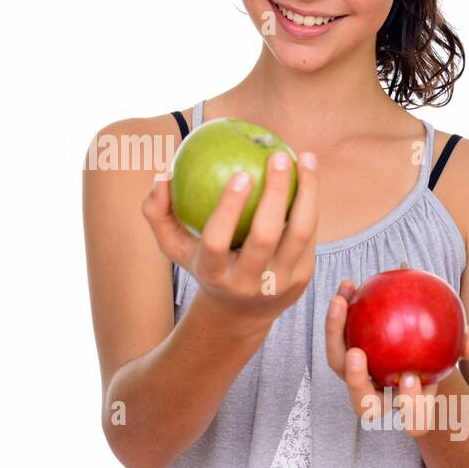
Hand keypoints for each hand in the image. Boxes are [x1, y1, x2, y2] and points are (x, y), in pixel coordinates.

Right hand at [143, 148, 318, 333]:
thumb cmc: (203, 263)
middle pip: (264, 236)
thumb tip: (161, 174)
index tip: (240, 173)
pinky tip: (309, 172)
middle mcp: (247, 283)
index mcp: (213, 274)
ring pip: (299, 232)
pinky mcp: (302, 277)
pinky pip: (309, 233)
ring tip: (305, 158)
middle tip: (279, 156)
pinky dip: (310, 201)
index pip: (217, 241)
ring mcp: (279, 283)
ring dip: (306, 192)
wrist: (240, 312)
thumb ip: (158, 211)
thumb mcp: (174, 245)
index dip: (228, 208)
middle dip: (275, 193)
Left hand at [324, 279, 468, 436]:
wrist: (420, 331)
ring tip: (340, 305)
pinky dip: (339, 310)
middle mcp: (378, 395)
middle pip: (363, 405)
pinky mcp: (341, 351)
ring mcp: (356, 374)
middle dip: (357, 385)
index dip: (412, 407)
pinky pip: (336, 333)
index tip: (413, 377)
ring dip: (334, 336)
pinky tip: (347, 284)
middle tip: (359, 355)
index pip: (413, 420)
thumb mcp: (461, 342)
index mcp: (411, 404)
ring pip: (338, 365)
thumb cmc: (445, 344)